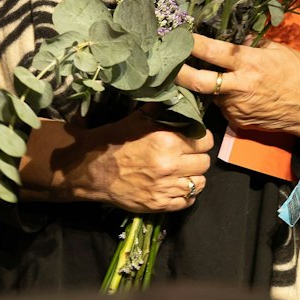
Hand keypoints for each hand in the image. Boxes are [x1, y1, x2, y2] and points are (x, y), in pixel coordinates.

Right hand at [37, 113, 213, 213]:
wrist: (93, 169)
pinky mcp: (160, 204)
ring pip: (199, 183)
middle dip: (198, 158)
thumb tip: (179, 95)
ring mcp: (166, 188)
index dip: (201, 140)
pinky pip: (188, 201)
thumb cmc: (117, 140)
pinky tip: (177, 186)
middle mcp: (170, 165)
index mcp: (168, 141)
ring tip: (183, 173)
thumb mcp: (137, 119)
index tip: (194, 140)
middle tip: (187, 156)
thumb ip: (161, 110)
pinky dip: (186, 195)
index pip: (205, 141)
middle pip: (204, 163)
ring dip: (194, 177)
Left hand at [175, 34, 299, 140]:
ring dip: (208, 86)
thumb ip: (249, 45)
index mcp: (250, 63)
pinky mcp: (239, 121)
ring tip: (213, 76)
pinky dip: (224, 98)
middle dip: (179, 73)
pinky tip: (235, 93)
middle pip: (199, 81)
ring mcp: (238, 107)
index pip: (213, 52)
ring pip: (212, 94)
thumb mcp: (275, 50)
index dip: (192, 44)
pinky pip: (224, 106)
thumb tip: (229, 36)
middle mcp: (240, 86)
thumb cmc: (299, 72)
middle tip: (165, 65)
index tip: (177, 36)